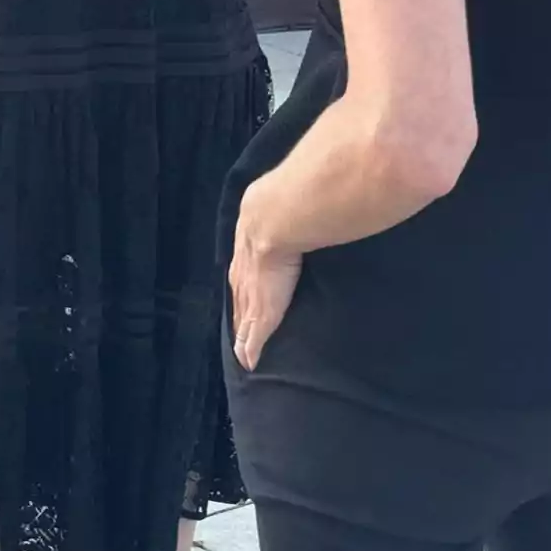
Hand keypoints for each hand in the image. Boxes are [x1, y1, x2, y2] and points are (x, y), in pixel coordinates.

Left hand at [229, 173, 303, 372]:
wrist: (278, 216)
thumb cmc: (287, 200)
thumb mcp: (282, 200)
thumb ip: (296, 202)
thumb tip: (314, 189)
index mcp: (250, 238)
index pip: (245, 264)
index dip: (244, 278)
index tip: (243, 288)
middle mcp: (245, 264)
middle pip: (239, 291)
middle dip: (238, 306)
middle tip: (237, 324)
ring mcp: (251, 287)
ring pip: (244, 313)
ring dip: (242, 327)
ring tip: (241, 344)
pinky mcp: (262, 308)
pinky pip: (253, 333)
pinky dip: (250, 347)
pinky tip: (249, 361)